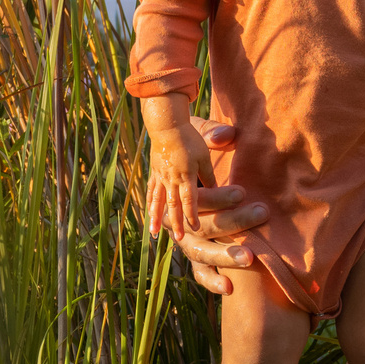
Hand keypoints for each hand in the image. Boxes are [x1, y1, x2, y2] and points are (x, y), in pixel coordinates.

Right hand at [142, 103, 271, 294]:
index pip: (198, 197)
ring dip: (225, 255)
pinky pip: (197, 268)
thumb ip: (213, 134)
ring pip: (200, 250)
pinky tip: (228, 288)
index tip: (242, 192)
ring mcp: (178, 235)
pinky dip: (210, 278)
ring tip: (251, 259)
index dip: (219, 196)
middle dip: (233, 222)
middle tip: (261, 214)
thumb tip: (227, 134)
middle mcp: (174, 215)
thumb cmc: (186, 143)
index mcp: (176, 190)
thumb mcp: (197, 133)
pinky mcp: (186, 248)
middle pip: (204, 224)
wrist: (164, 153)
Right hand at [143, 98, 216, 238]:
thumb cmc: (189, 137)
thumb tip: (216, 190)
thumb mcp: (204, 153)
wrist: (166, 124)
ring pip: (157, 201)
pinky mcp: (154, 173)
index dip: (192, 215)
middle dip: (175, 222)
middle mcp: (170, 178)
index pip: (190, 199)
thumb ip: (209, 173)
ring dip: (156, 218)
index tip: (195, 228)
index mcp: (185, 173)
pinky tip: (149, 215)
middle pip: (172, 204)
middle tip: (178, 239)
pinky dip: (149, 205)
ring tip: (154, 233)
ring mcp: (160, 176)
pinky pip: (150, 192)